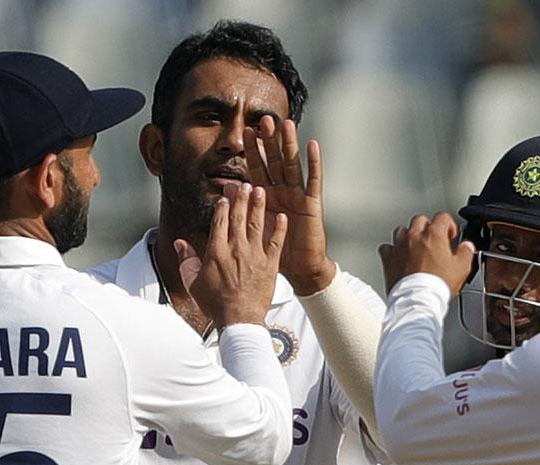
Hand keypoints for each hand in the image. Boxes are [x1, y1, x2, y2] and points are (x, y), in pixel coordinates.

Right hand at [177, 183, 287, 327]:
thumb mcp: (193, 282)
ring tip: (261, 191)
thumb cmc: (215, 304)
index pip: (219, 221)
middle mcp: (236, 249)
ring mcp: (255, 256)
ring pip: (257, 224)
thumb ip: (186, 260)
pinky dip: (279, 229)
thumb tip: (179, 244)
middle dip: (242, 198)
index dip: (223, 207)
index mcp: (216, 252)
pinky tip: (282, 217)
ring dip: (259, 206)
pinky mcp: (270, 264)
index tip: (225, 197)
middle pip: (239, 217)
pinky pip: (275, 242)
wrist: (239, 319)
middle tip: (244, 184)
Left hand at [244, 116, 333, 295]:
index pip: (257, 169)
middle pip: (275, 161)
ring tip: (286, 124)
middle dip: (270, 142)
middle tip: (264, 119)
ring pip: (293, 165)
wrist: (300, 270)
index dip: (252, 151)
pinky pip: (313, 180)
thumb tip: (225, 187)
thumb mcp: (254, 228)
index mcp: (266, 197)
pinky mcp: (312, 203)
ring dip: (290, 145)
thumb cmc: (276, 252)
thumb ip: (241, 206)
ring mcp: (298, 195)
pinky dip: (314, 162)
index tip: (245, 131)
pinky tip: (312, 144)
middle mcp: (282, 192)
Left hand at [377, 212, 475, 296]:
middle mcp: (414, 236)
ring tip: (416, 246)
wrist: (417, 299)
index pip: (443, 217)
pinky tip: (399, 256)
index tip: (451, 235)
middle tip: (434, 239)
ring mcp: (399, 246)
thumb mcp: (461, 268)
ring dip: (409, 235)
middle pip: (420, 220)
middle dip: (428, 227)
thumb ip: (466, 252)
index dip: (449, 225)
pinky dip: (393, 250)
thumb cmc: (437, 284)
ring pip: (402, 230)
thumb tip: (467, 246)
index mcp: (434, 234)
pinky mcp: (388, 258)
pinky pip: (387, 247)